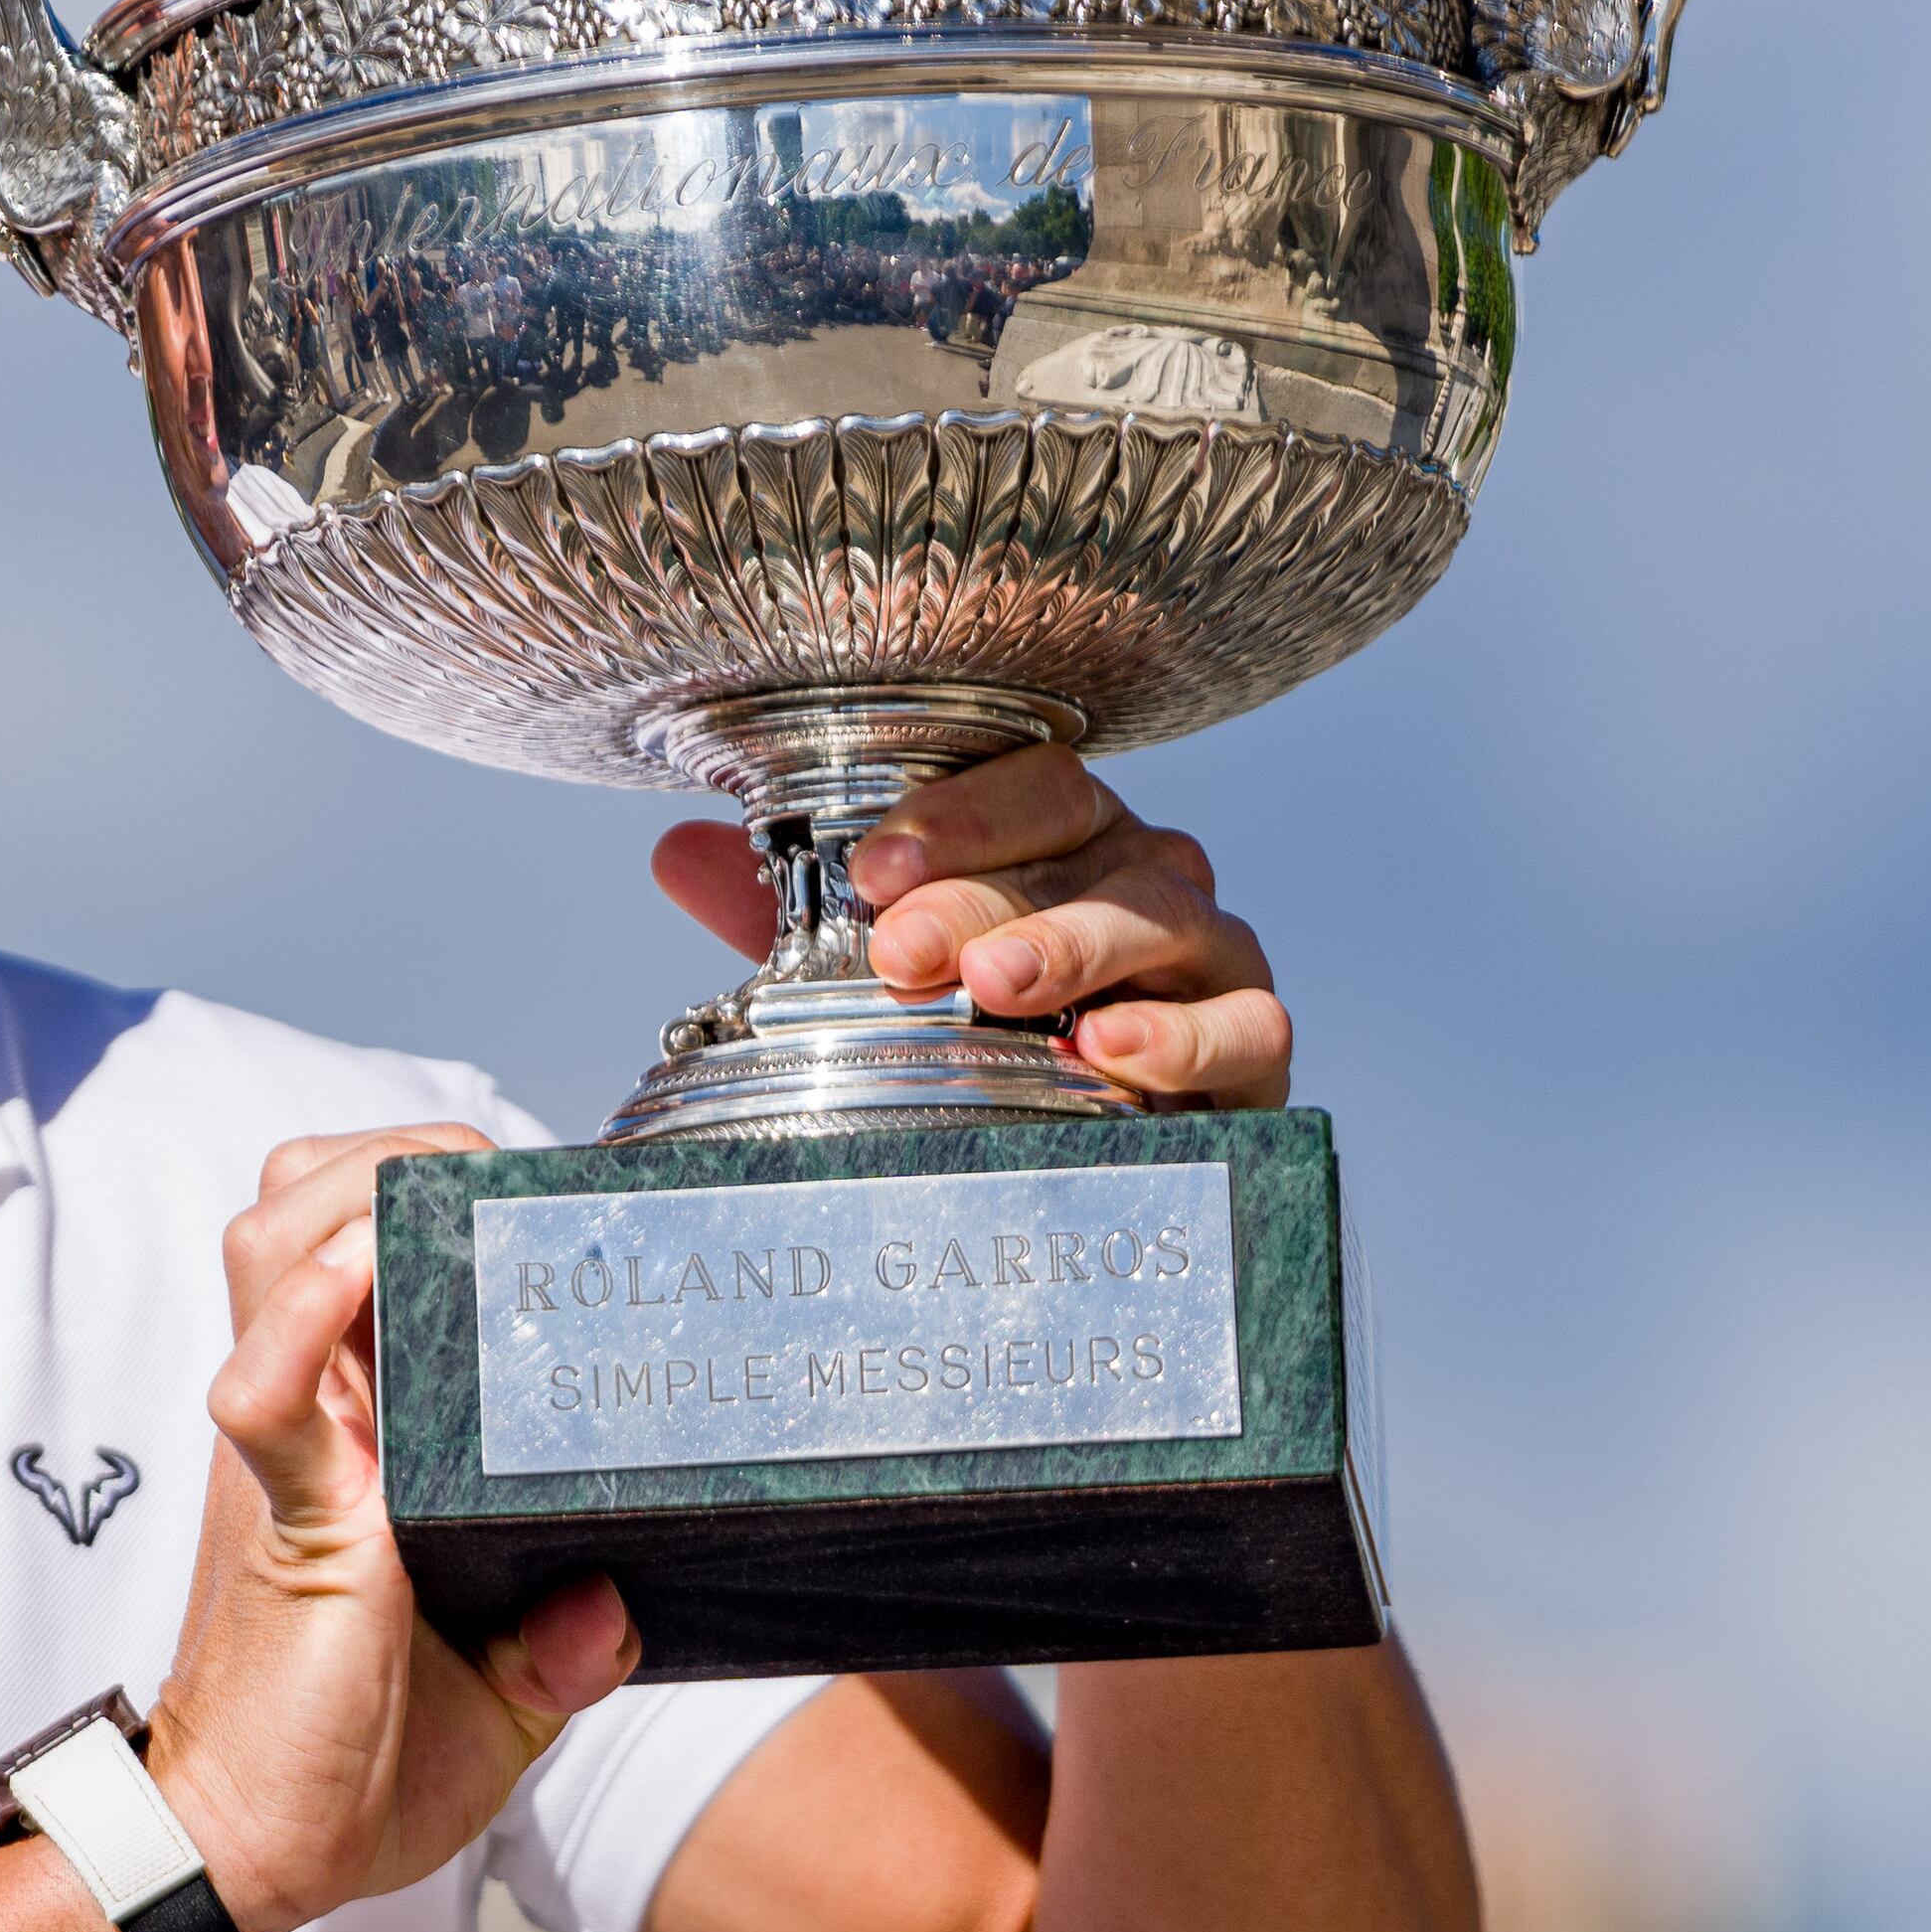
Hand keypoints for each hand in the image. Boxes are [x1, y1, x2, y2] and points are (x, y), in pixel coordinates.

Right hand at [143, 1125, 638, 1931]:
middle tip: (480, 1175)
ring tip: (420, 1199)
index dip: (426, 1188)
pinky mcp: (281, 1515)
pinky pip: (268, 1389)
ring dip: (350, 1195)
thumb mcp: (498, 1702)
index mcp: (360, 1434)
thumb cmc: (353, 1769)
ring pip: (273, 1247)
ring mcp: (288, 1457)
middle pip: (302, 1204)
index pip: (361, 1246)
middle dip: (388, 1155)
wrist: (249, 1854)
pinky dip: (305, 1318)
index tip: (528, 1190)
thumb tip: (616, 1603)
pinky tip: (353, 1272)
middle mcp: (316, 1418)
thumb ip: (564, 1648)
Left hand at [646, 743, 1292, 1108]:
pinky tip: (1111, 1052)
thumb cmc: (997, 1032)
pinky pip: (1244, 1026)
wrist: (1112, 1146)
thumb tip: (676, 850)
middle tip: (905, 949)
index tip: (871, 874)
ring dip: (1075, 947)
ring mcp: (1210, 957)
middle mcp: (1146, 877)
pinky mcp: (1254, 1047)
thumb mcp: (882, 966)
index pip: (1034, 785)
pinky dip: (1183, 1037)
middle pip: (1084, 852)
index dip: (956, 820)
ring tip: (997, 986)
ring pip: (1163, 921)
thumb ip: (787, 910)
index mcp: (1065, 838)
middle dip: (984, 896)